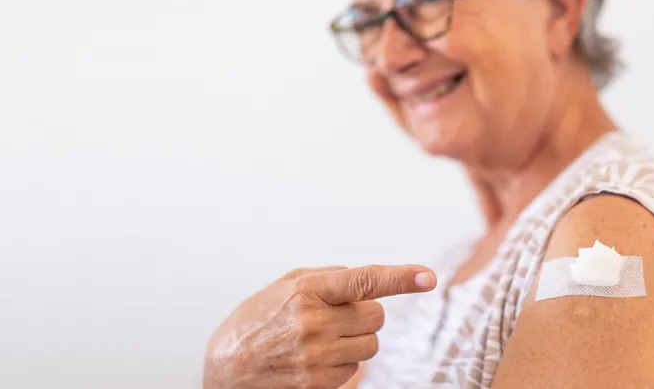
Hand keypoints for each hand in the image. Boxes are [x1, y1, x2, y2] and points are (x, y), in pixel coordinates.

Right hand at [203, 265, 436, 388]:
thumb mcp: (281, 287)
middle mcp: (313, 323)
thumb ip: (325, 278)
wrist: (226, 371)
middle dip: (362, 316)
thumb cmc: (254, 324)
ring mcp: (316, 357)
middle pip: (375, 317)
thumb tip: (364, 280)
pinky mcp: (318, 385)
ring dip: (354, 342)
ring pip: (369, 346)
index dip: (400, 278)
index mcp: (305, 291)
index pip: (364, 280)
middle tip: (334, 319)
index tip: (427, 277)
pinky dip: (341, 366)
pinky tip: (312, 362)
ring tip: (319, 342)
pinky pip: (355, 371)